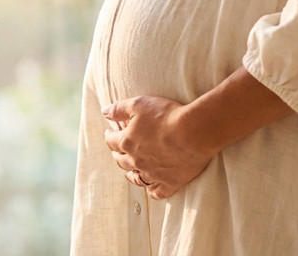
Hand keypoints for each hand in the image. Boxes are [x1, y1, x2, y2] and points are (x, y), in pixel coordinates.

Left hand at [102, 96, 216, 199]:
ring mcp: (153, 174)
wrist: (194, 132)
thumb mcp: (139, 104)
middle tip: (118, 150)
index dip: (109, 135)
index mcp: (127, 142)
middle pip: (121, 161)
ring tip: (131, 171)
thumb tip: (104, 112)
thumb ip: (118, 108)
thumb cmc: (167, 115)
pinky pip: (157, 192)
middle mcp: (137, 161)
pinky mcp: (170, 182)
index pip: (111, 141)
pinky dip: (152, 189)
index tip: (109, 132)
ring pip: (136, 178)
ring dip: (131, 174)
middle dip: (117, 154)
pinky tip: (151, 186)